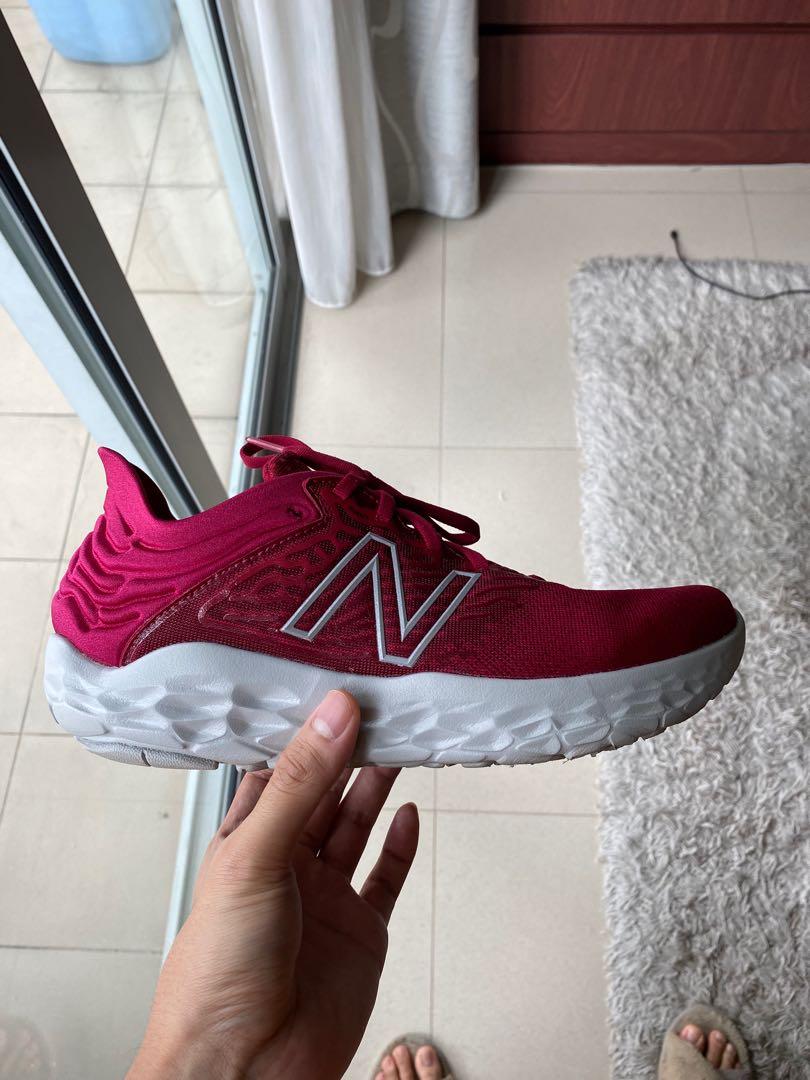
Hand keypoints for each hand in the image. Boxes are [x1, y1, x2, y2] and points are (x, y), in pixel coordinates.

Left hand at [129, 690, 419, 1079]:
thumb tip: (334, 716)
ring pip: (356, 827)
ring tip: (399, 744)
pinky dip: (399, 846)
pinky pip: (385, 879)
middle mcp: (284, 865)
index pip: (279, 769)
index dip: (307, 731)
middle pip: (324, 793)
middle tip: (381, 709)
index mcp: (244, 842)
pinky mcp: (359, 933)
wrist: (247, 1067)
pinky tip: (408, 814)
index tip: (337, 691)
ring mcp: (324, 898)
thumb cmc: (219, 971)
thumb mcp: (255, 856)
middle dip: (349, 752)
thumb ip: (302, 784)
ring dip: (376, 787)